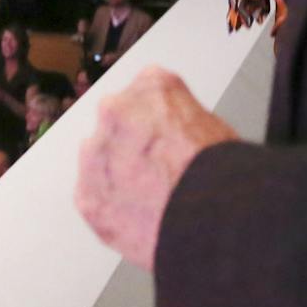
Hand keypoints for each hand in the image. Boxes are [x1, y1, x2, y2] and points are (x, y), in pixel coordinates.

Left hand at [76, 66, 236, 271]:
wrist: (209, 219)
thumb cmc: (218, 175)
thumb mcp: (212, 126)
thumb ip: (178, 121)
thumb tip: (175, 139)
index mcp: (152, 87)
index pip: (147, 92)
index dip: (158, 119)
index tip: (163, 134)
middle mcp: (117, 110)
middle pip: (117, 120)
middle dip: (132, 141)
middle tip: (157, 167)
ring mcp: (97, 152)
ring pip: (100, 157)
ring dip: (117, 171)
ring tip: (149, 197)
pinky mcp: (87, 194)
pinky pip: (93, 195)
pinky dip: (110, 204)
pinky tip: (136, 215)